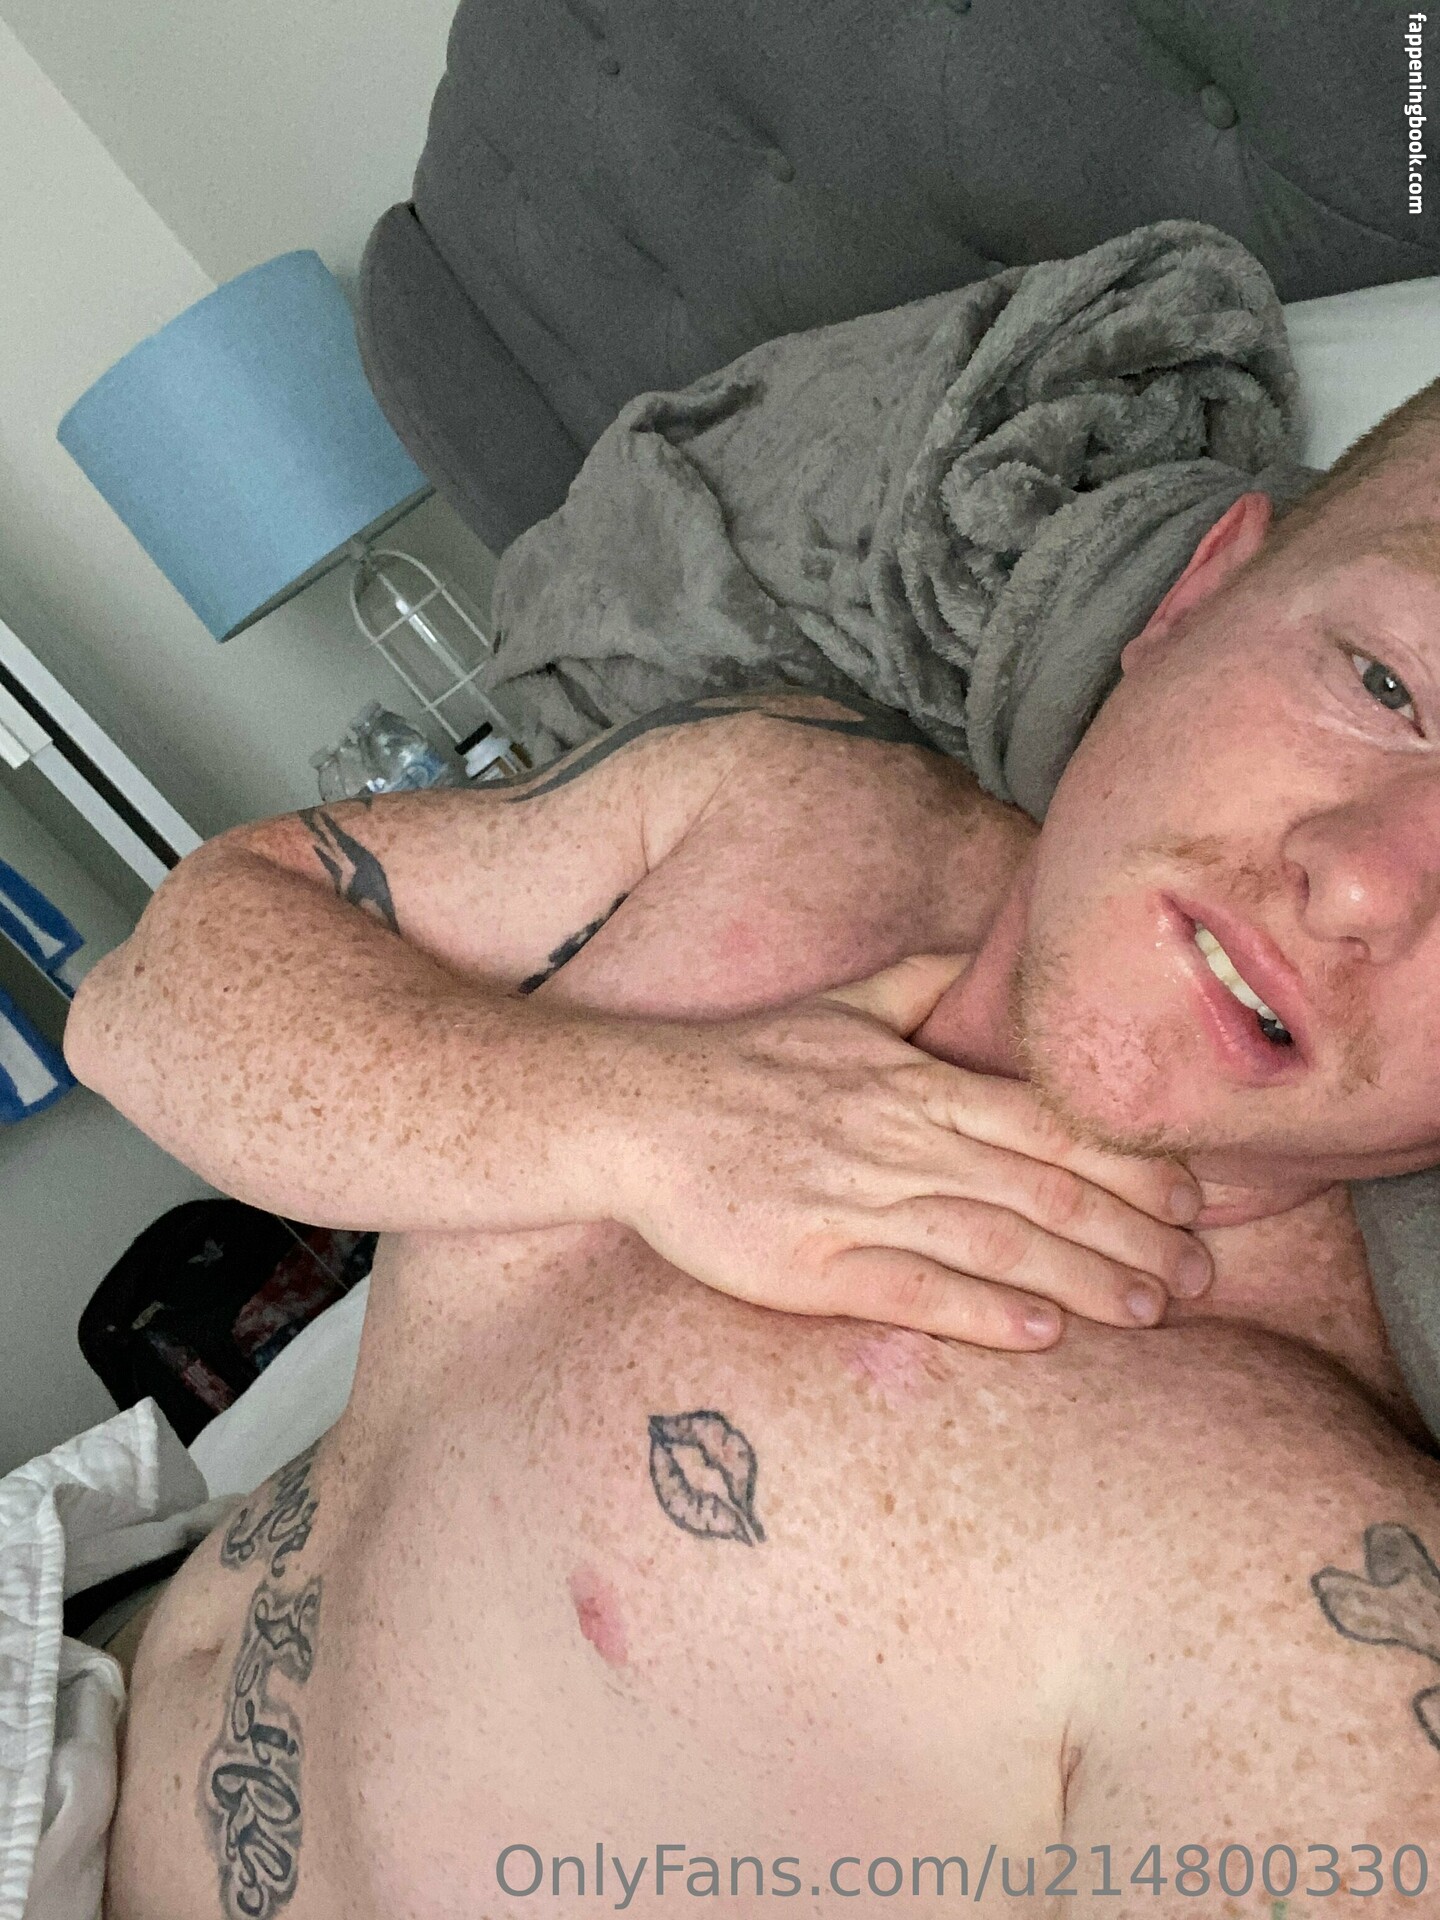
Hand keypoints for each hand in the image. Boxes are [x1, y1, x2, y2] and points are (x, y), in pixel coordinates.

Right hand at [607, 955, 1210, 1348]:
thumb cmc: (742, 1063)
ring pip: (994, 1240)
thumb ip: (920, 982)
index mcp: (915, 1080)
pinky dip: (983, 1310)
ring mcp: (855, 1202)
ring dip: (1083, 1278)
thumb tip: (984, 952)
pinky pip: (912, 1289)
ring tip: (1153, 1312)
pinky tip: (1043, 1334)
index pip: (1048, 1122)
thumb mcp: (838, 1005)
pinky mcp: (809, 1264)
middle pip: (1042, 1186)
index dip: (1128, 1163)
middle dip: (1133, 1232)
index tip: (1191, 1198)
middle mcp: (899, 1138)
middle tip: (1202, 1274)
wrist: (635, 1112)